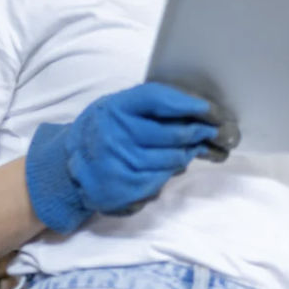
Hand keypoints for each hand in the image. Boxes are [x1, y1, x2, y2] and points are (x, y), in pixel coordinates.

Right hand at [24, 82, 236, 231]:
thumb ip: (150, 106)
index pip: (158, 100)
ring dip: (189, 154)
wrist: (68, 167)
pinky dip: (171, 172)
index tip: (212, 109)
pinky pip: (161, 180)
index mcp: (116, 108)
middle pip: (173, 134)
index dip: (189, 104)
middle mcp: (116, 135)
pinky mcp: (124, 189)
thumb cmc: (103, 130)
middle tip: (219, 131)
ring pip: (172, 159)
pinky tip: (173, 165)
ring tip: (196, 148)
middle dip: (201, 132)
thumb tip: (198, 110)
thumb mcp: (118, 107)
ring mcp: (120, 164)